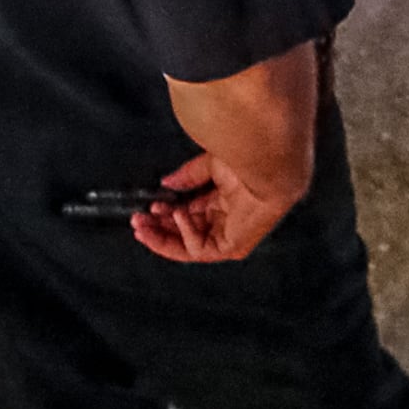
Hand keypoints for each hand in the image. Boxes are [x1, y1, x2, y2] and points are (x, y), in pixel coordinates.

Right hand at [130, 151, 303, 264]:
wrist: (270, 167)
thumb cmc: (249, 160)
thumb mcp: (212, 165)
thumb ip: (189, 176)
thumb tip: (166, 183)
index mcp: (224, 201)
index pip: (190, 215)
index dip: (167, 214)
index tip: (147, 208)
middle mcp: (226, 221)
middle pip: (185, 232)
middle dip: (159, 228)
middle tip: (137, 222)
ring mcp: (229, 236)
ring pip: (187, 245)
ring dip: (162, 237)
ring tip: (143, 227)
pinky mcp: (232, 247)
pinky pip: (199, 248)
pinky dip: (185, 234)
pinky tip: (177, 215)